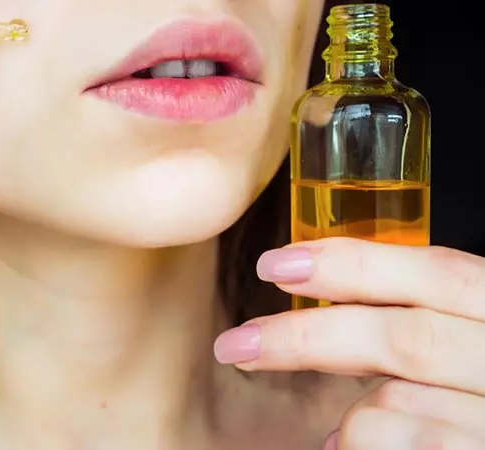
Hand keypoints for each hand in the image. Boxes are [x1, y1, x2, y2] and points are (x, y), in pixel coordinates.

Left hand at [213, 237, 484, 448]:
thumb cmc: (483, 392)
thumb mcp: (474, 346)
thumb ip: (430, 326)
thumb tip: (342, 309)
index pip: (441, 274)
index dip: (354, 264)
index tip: (276, 263)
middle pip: (405, 338)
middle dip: (308, 337)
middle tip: (236, 344)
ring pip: (396, 407)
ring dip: (351, 419)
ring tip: (333, 435)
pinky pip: (401, 448)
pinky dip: (356, 445)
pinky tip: (342, 446)